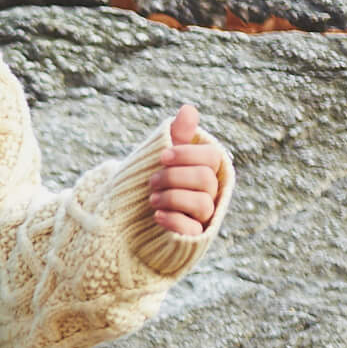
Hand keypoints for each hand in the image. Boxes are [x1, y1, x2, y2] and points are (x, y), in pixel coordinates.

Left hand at [148, 103, 224, 237]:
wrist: (134, 217)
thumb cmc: (156, 181)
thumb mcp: (163, 157)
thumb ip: (177, 136)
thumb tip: (188, 109)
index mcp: (207, 169)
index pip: (211, 157)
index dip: (188, 155)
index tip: (162, 156)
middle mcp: (211, 193)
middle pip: (206, 180)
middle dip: (174, 177)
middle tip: (152, 180)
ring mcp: (204, 217)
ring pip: (202, 204)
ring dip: (173, 198)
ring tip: (151, 198)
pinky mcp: (193, 237)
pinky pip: (192, 229)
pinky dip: (173, 220)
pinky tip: (156, 215)